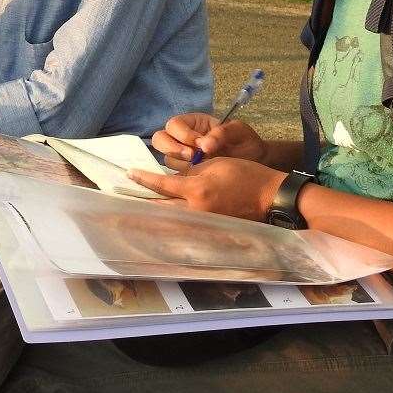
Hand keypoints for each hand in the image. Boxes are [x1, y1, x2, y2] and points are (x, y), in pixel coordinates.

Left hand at [129, 157, 285, 221]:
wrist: (271, 197)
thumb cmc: (245, 175)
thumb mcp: (214, 164)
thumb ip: (191, 173)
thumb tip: (174, 181)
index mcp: (197, 190)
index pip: (162, 185)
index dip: (144, 179)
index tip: (129, 173)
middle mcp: (196, 210)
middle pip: (160, 207)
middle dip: (141, 202)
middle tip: (122, 199)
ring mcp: (203, 223)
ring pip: (171, 219)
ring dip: (154, 214)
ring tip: (137, 209)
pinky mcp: (211, 229)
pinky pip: (185, 225)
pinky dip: (171, 222)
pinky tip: (162, 218)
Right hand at [150, 112, 269, 168]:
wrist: (256, 162)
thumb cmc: (246, 142)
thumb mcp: (239, 132)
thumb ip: (222, 133)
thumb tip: (205, 145)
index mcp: (192, 123)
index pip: (174, 125)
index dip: (183, 135)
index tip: (200, 144)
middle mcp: (183, 139)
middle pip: (160, 140)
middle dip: (173, 149)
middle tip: (193, 157)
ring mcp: (184, 157)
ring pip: (167, 159)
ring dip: (180, 164)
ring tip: (201, 168)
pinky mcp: (188, 174)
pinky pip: (176, 175)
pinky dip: (183, 177)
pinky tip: (198, 178)